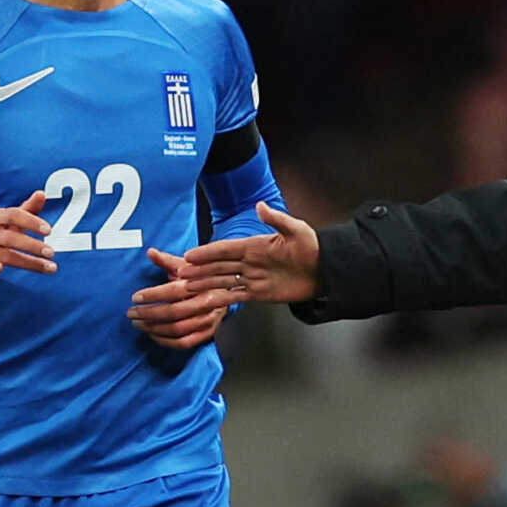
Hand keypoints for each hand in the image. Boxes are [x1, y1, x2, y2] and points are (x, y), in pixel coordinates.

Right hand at [0, 189, 57, 280]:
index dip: (31, 222)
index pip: (13, 215)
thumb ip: (27, 209)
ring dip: (29, 263)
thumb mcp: (10, 220)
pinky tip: (0, 268)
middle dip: (32, 245)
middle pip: (11, 238)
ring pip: (6, 256)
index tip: (49, 230)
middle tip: (52, 252)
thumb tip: (41, 194)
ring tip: (51, 268)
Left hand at [125, 249, 229, 349]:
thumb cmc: (201, 278)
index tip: (135, 297)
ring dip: (153, 328)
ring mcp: (209, 321)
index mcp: (203, 284)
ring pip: (178, 329)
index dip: (153, 295)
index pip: (174, 291)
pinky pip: (184, 343)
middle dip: (149, 314)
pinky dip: (165, 341)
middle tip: (132, 313)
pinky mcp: (208, 334)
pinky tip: (152, 335)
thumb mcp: (186, 266)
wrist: (224, 291)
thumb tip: (150, 252)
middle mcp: (208, 304)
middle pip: (174, 313)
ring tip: (138, 323)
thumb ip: (167, 261)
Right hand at [141, 201, 321, 309]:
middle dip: (199, 269)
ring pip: (223, 280)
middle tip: (180, 274)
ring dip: (205, 283)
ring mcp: (253, 278)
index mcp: (255, 246)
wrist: (326, 270)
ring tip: (186, 287)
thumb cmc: (313, 248)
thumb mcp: (297, 230)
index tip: (189, 255)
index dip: (207, 252)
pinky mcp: (259, 293)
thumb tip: (261, 206)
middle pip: (219, 266)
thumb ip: (277, 219)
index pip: (226, 249)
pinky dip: (221, 299)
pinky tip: (206, 300)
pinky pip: (236, 296)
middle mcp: (250, 262)